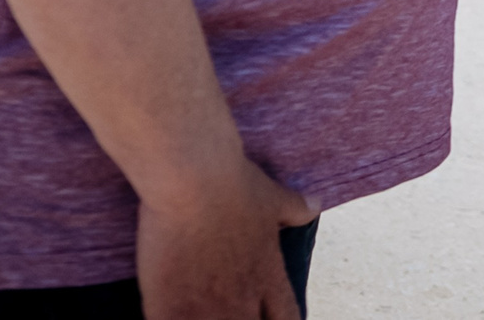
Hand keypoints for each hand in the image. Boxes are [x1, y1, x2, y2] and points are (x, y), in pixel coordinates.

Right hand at [136, 155, 314, 319]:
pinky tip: (169, 310)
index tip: (263, 314)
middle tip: (228, 309)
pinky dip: (171, 319)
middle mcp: (243, 300)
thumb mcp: (273, 197)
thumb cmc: (234, 184)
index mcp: (269, 277)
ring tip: (196, 309)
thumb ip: (295, 209)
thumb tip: (314, 204)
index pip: (287, 318)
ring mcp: (207, 309)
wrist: (192, 179)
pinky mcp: (170, 309)